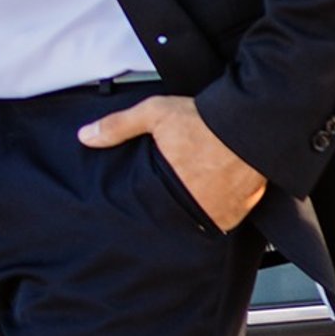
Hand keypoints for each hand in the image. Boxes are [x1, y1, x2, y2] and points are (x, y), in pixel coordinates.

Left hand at [78, 92, 266, 231]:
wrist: (250, 122)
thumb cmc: (203, 119)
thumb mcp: (154, 114)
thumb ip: (118, 126)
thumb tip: (85, 137)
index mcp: (170, 188)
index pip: (150, 210)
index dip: (147, 206)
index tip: (147, 200)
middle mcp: (195, 206)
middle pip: (174, 217)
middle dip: (171, 209)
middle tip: (172, 196)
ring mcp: (219, 212)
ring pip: (199, 221)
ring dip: (195, 212)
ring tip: (193, 195)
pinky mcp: (240, 211)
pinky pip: (224, 220)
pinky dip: (218, 211)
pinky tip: (214, 196)